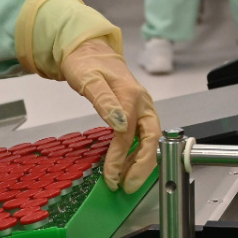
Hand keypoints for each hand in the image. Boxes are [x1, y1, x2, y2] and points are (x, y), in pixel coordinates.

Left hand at [60, 38, 161, 192]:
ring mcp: (142, 109)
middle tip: (127, 186)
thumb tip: (118, 123)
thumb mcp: (89, 79)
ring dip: (139, 164)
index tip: (110, 175)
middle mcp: (142, 103)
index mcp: (131, 95)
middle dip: (142, 166)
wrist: (89, 51)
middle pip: (151, 140)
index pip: (128, 133)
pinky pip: (142, 138)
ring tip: (125, 182)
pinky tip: (125, 167)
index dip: (120, 156)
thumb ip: (104, 100)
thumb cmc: (86, 63)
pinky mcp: (138, 114)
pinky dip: (136, 155)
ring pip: (149, 141)